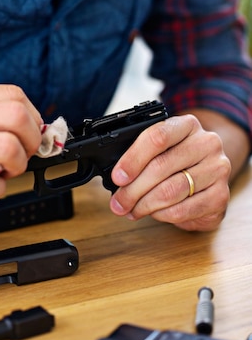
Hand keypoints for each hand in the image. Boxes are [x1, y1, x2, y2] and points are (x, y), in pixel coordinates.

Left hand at [110, 114, 230, 230]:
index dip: (133, 159)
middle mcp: (207, 143)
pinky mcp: (221, 196)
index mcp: (187, 124)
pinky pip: (184, 210)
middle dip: (133, 189)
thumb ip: (142, 155)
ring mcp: (218, 169)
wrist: (211, 169)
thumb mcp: (162, 147)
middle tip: (118, 203)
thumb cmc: (178, 157)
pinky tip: (153, 213)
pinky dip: (163, 214)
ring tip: (131, 210)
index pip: (158, 137)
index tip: (118, 177)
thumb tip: (118, 178)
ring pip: (172, 191)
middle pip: (161, 167)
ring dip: (145, 205)